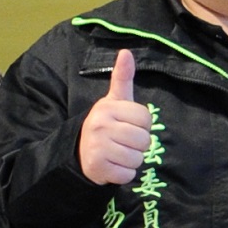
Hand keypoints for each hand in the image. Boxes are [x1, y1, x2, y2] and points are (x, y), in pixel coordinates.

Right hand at [79, 48, 151, 185]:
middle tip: (122, 142)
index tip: (127, 125)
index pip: (146, 120)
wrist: (80, 152)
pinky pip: (128, 174)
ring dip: (132, 160)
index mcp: (106, 107)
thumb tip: (126, 52)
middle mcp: (99, 125)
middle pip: (144, 140)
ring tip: (117, 153)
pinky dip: (124, 173)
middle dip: (138, 145)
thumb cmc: (106, 124)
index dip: (142, 126)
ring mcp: (96, 147)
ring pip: (138, 158)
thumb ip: (122, 78)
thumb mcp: (114, 100)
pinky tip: (112, 166)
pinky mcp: (96, 167)